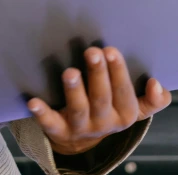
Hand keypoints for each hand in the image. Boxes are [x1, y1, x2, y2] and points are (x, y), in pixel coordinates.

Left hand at [26, 46, 171, 155]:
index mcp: (124, 114)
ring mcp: (81, 127)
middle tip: (92, 51)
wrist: (84, 139)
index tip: (112, 50)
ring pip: (79, 109)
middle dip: (98, 74)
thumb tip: (157, 85)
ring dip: (74, 90)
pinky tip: (34, 101)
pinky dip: (42, 113)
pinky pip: (51, 123)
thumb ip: (151, 99)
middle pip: (102, 98)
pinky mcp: (60, 130)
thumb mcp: (132, 105)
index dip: (118, 73)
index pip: (124, 93)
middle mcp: (104, 122)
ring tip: (70, 72)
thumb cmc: (110, 107)